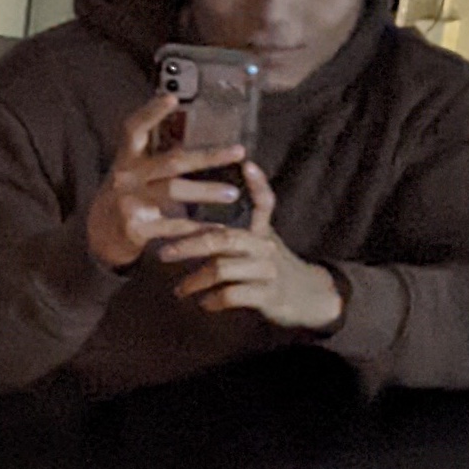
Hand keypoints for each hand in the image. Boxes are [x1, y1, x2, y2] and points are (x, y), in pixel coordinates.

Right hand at [86, 91, 248, 270]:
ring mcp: (129, 201)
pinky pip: (173, 225)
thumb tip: (189, 129)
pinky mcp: (135, 227)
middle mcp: (126, 176)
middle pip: (170, 161)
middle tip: (238, 151)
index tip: (172, 97)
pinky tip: (218, 227)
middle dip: (207, 156)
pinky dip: (197, 227)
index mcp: (126, 157)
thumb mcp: (132, 170)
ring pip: (172, 191)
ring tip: (233, 193)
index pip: (134, 129)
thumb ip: (154, 153)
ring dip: (206, 191)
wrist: (100, 234)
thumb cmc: (126, 195)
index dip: (151, 112)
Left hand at [157, 162, 344, 329]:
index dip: (258, 184)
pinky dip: (212, 300)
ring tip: (179, 290)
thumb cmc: (268, 265)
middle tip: (162, 254)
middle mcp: (265, 246)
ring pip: (222, 269)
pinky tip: (203, 303)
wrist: (306, 297)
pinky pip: (231, 295)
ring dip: (194, 281)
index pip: (264, 202)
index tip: (246, 165)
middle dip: (188, 245)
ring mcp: (268, 270)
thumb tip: (192, 206)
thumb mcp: (258, 240)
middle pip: (223, 238)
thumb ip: (232, 226)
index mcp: (261, 230)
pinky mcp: (268, 295)